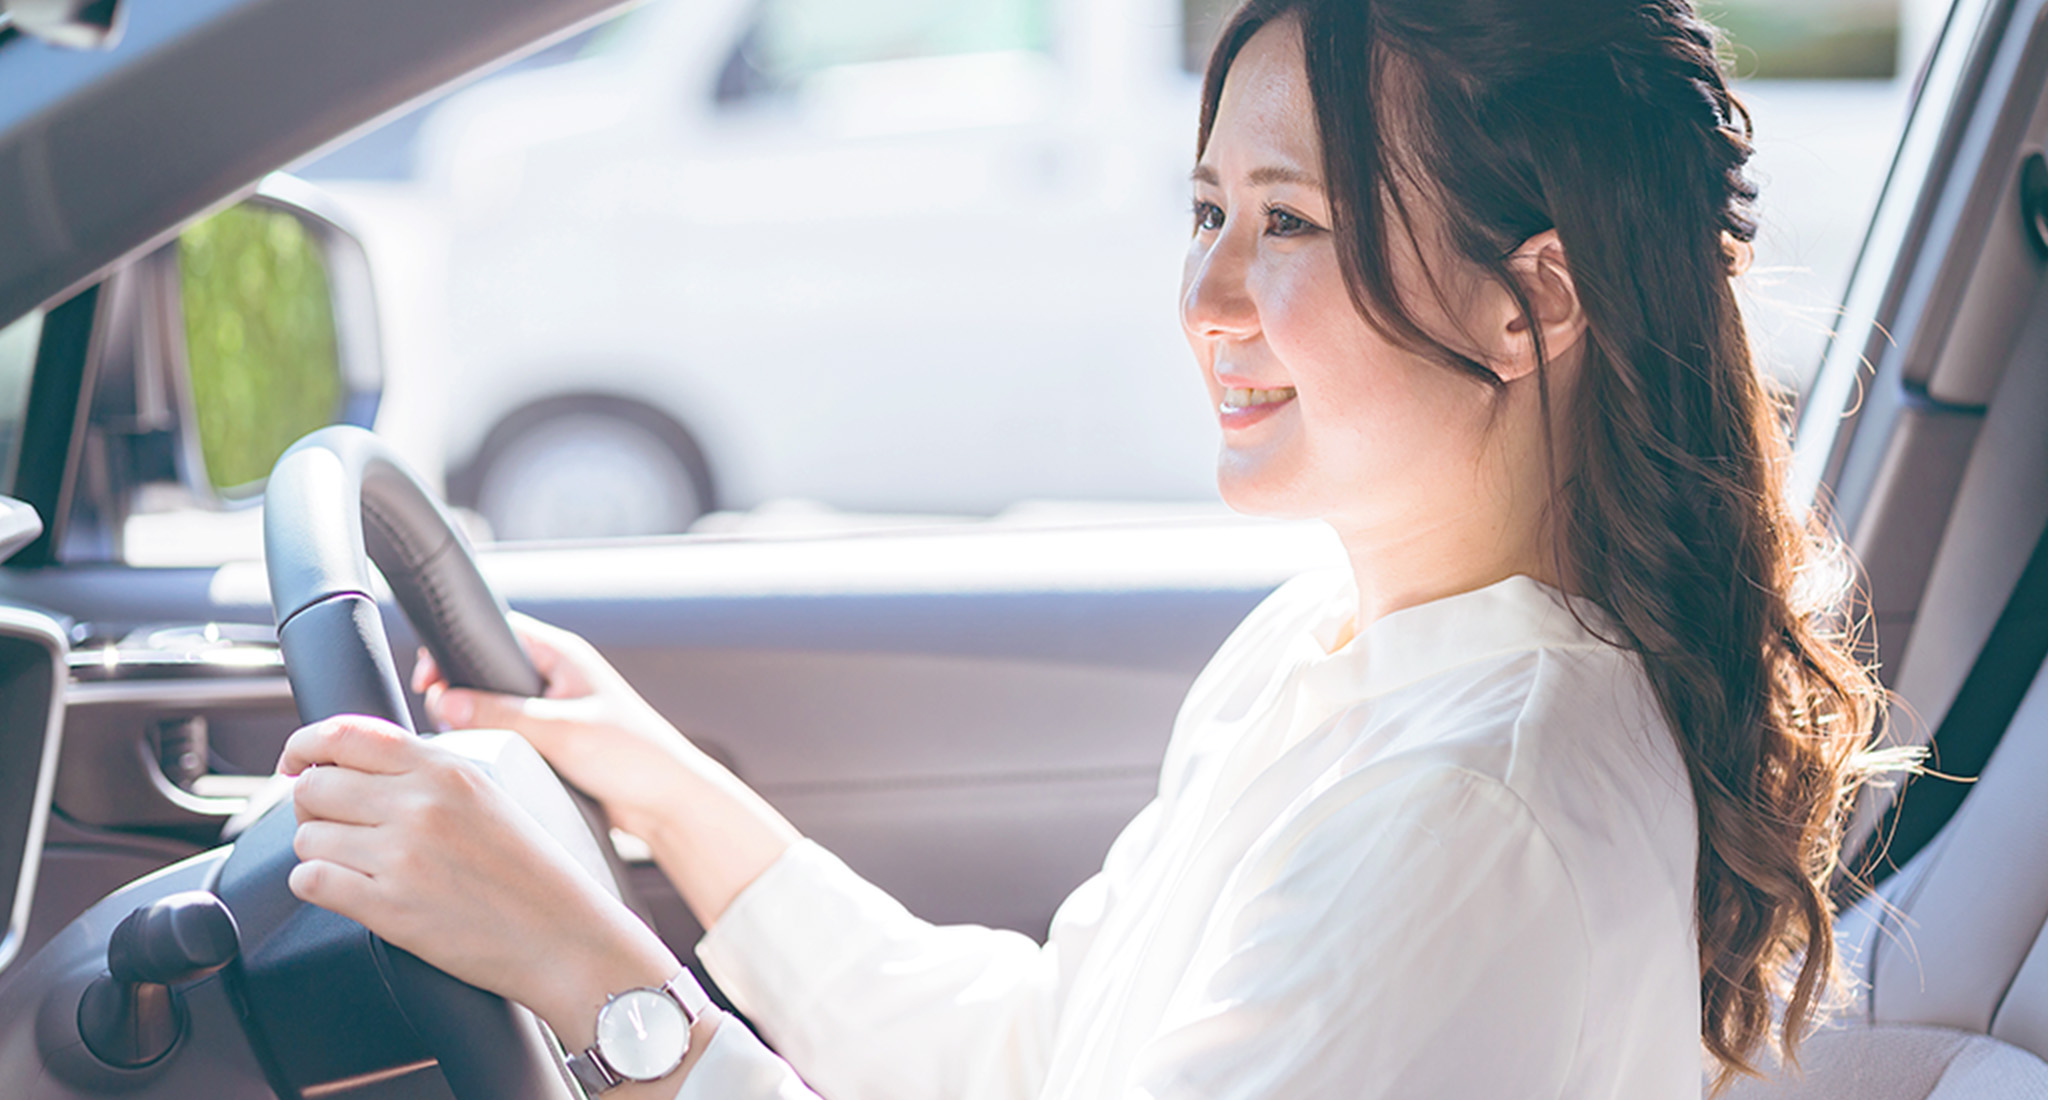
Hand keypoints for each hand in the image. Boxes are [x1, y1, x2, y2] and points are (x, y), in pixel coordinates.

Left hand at [280, 715, 685, 1051]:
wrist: (565, 937)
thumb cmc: (534, 874)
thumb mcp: (489, 796)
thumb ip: (427, 774)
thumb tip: (355, 766)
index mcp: (446, 770)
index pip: (345, 734)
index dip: (305, 743)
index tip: (296, 760)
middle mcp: (420, 806)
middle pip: (314, 785)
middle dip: (310, 805)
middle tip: (331, 822)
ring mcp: (401, 856)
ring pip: (306, 836)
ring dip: (318, 850)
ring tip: (355, 863)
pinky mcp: (387, 907)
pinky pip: (310, 882)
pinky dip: (317, 886)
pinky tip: (348, 889)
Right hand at [412, 614, 695, 840]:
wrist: (666, 803)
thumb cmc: (634, 757)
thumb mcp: (561, 731)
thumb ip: (502, 714)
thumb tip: (445, 701)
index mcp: (562, 656)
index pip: (495, 631)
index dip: (456, 648)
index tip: (429, 677)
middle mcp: (555, 678)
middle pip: (486, 671)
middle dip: (460, 690)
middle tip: (442, 715)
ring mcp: (552, 711)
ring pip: (494, 707)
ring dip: (476, 721)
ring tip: (463, 741)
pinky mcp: (552, 743)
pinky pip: (508, 735)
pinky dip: (493, 744)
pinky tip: (486, 760)